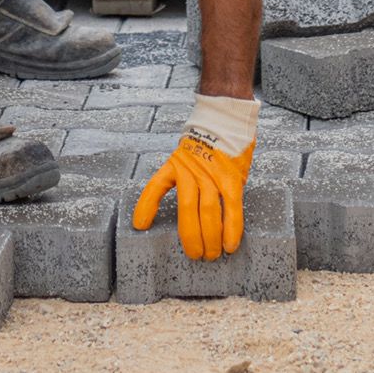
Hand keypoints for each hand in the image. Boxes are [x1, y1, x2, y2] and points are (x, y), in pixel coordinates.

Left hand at [133, 120, 255, 260]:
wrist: (227, 116)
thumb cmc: (206, 140)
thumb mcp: (186, 152)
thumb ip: (185, 175)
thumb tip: (187, 205)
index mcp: (176, 163)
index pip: (156, 185)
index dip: (146, 206)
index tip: (140, 226)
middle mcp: (191, 170)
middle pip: (187, 209)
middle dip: (190, 237)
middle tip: (195, 255)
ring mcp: (212, 174)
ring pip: (208, 211)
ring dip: (210, 238)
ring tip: (212, 255)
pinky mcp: (232, 178)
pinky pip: (231, 207)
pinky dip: (231, 228)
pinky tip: (230, 244)